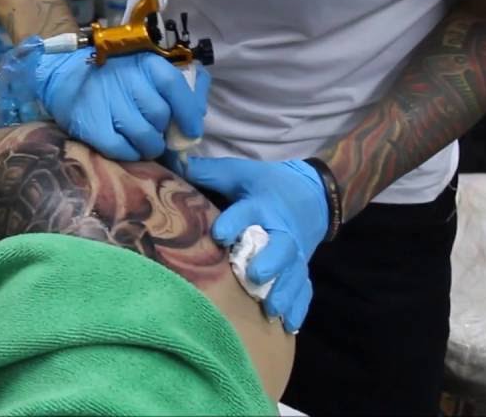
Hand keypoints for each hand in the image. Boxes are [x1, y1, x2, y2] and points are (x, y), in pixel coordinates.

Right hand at [34, 50, 209, 160]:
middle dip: (163, 131)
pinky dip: (129, 154)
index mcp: (144, 62)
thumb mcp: (145, 68)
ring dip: (149, 146)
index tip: (191, 131)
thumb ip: (177, 84)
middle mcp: (126, 79)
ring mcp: (107, 102)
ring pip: (145, 137)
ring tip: (143, 142)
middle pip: (160, 117)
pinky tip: (126, 146)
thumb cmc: (113, 75)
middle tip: (156, 132)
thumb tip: (199, 110)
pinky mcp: (91, 125)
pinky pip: (122, 150)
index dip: (188, 113)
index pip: (174, 87)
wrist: (63, 77)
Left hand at [183, 157, 327, 332]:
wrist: (312, 195)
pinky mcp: (301, 269)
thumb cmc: (267, 185)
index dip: (235, 222)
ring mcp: (295, 254)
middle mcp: (281, 232)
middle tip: (256, 275)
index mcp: (263, 206)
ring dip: (284, 292)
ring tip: (272, 309)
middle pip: (280, 247)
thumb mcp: (240, 173)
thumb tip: (173, 160)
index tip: (220, 234)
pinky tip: (290, 325)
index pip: (248, 212)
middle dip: (270, 262)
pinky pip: (304, 290)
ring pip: (293, 274)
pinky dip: (299, 307)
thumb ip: (209, 172)